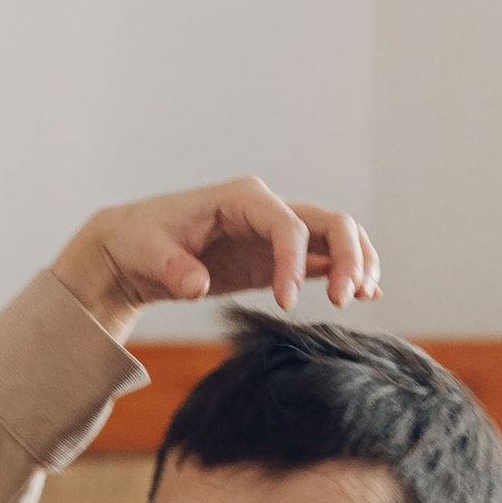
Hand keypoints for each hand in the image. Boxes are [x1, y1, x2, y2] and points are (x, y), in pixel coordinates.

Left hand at [51, 180, 379, 339]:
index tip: (286, 303)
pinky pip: (323, 259)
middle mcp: (267, 210)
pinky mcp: (277, 258)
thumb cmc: (140, 242)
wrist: (133, 250)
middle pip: (329, 222)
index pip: (287, 224)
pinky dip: (347, 272)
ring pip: (336, 237)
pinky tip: (368, 294)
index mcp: (242, 199)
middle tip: (347, 301)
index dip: (294, 262)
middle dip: (348, 257)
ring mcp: (276, 233)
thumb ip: (171, 268)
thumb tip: (195, 285)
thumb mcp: (146, 253)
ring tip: (366, 297)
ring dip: (358, 262)